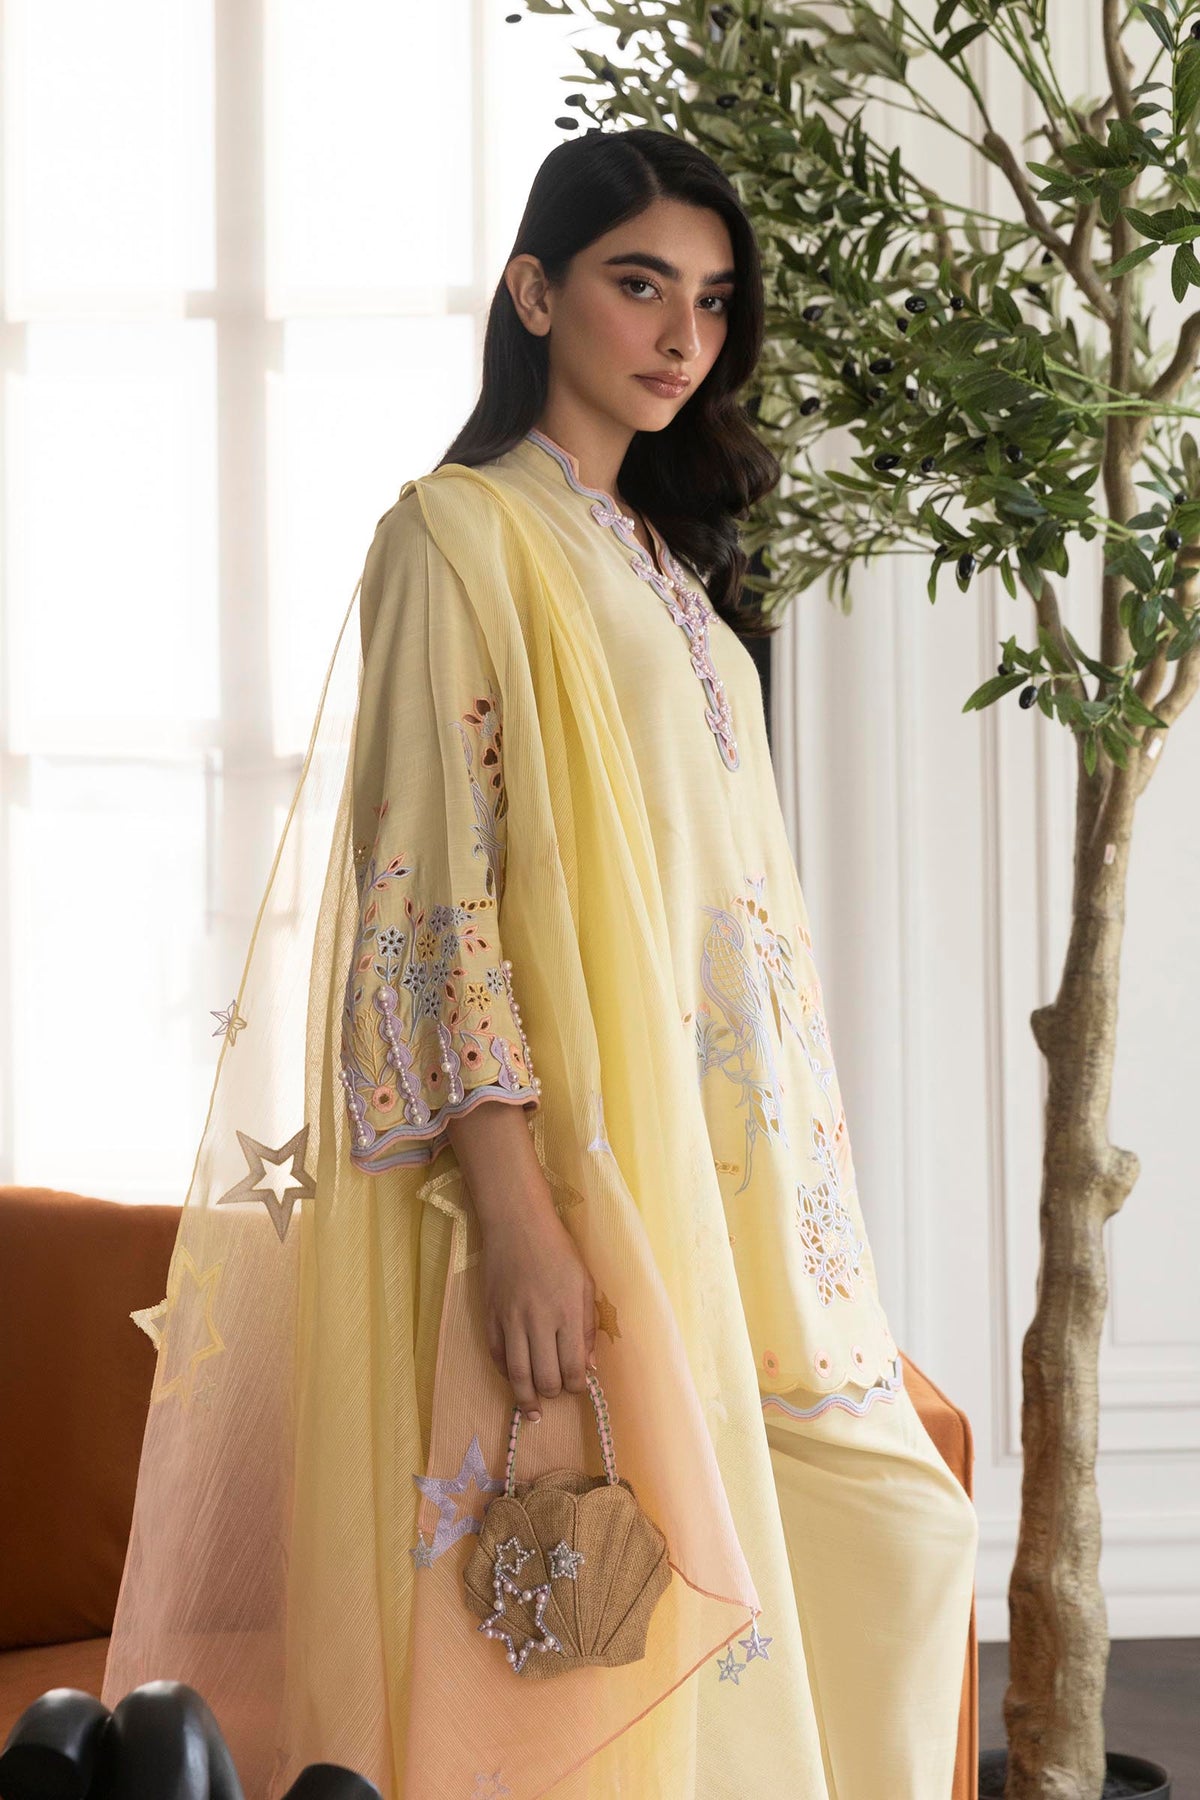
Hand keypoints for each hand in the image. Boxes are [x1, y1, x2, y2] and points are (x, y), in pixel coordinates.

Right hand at [478, 1205, 596, 1422]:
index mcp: (568, 1314)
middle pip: (545, 1378)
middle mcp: (539, 1322)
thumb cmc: (559, 1251)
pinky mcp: (491, 1317)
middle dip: (553, 1393)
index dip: (576, 1387)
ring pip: (517, 1375)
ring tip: (532, 1411)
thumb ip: (587, 1327)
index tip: (578, 1387)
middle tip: (557, 1392)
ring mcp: (511, 1321)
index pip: (572, 1369)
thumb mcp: (585, 1284)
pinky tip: (514, 1378)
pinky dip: (505, 1373)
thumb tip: (588, 1366)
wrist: (517, 1225)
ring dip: (526, 1399)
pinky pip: (497, 1356)